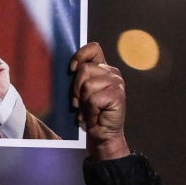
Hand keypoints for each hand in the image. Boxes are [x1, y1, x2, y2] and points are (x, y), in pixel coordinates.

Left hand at [70, 43, 128, 159]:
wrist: (102, 136)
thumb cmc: (89, 114)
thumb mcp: (80, 93)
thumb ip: (78, 79)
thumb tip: (67, 68)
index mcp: (102, 68)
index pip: (93, 48)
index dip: (80, 56)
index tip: (70, 69)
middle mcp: (112, 73)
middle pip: (84, 69)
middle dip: (75, 89)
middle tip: (78, 104)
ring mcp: (117, 83)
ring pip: (87, 85)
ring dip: (83, 103)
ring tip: (88, 111)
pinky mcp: (117, 95)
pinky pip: (93, 99)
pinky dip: (90, 112)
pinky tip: (94, 117)